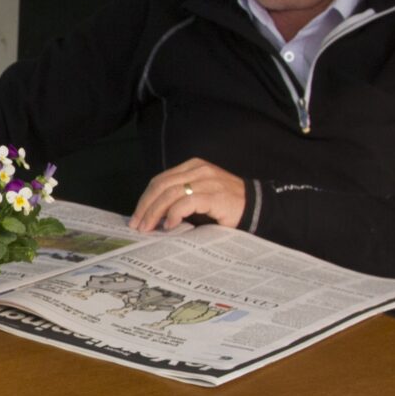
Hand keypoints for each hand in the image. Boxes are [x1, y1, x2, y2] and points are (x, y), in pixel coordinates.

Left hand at [131, 159, 247, 231]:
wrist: (258, 208)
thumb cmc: (226, 207)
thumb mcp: (199, 198)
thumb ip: (179, 200)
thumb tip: (152, 217)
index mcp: (193, 167)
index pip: (160, 180)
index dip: (145, 199)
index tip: (136, 217)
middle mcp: (198, 170)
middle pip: (160, 185)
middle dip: (145, 207)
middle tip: (137, 225)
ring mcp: (207, 181)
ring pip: (169, 193)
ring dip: (154, 213)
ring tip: (148, 228)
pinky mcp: (214, 194)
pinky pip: (186, 202)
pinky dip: (173, 214)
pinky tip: (169, 226)